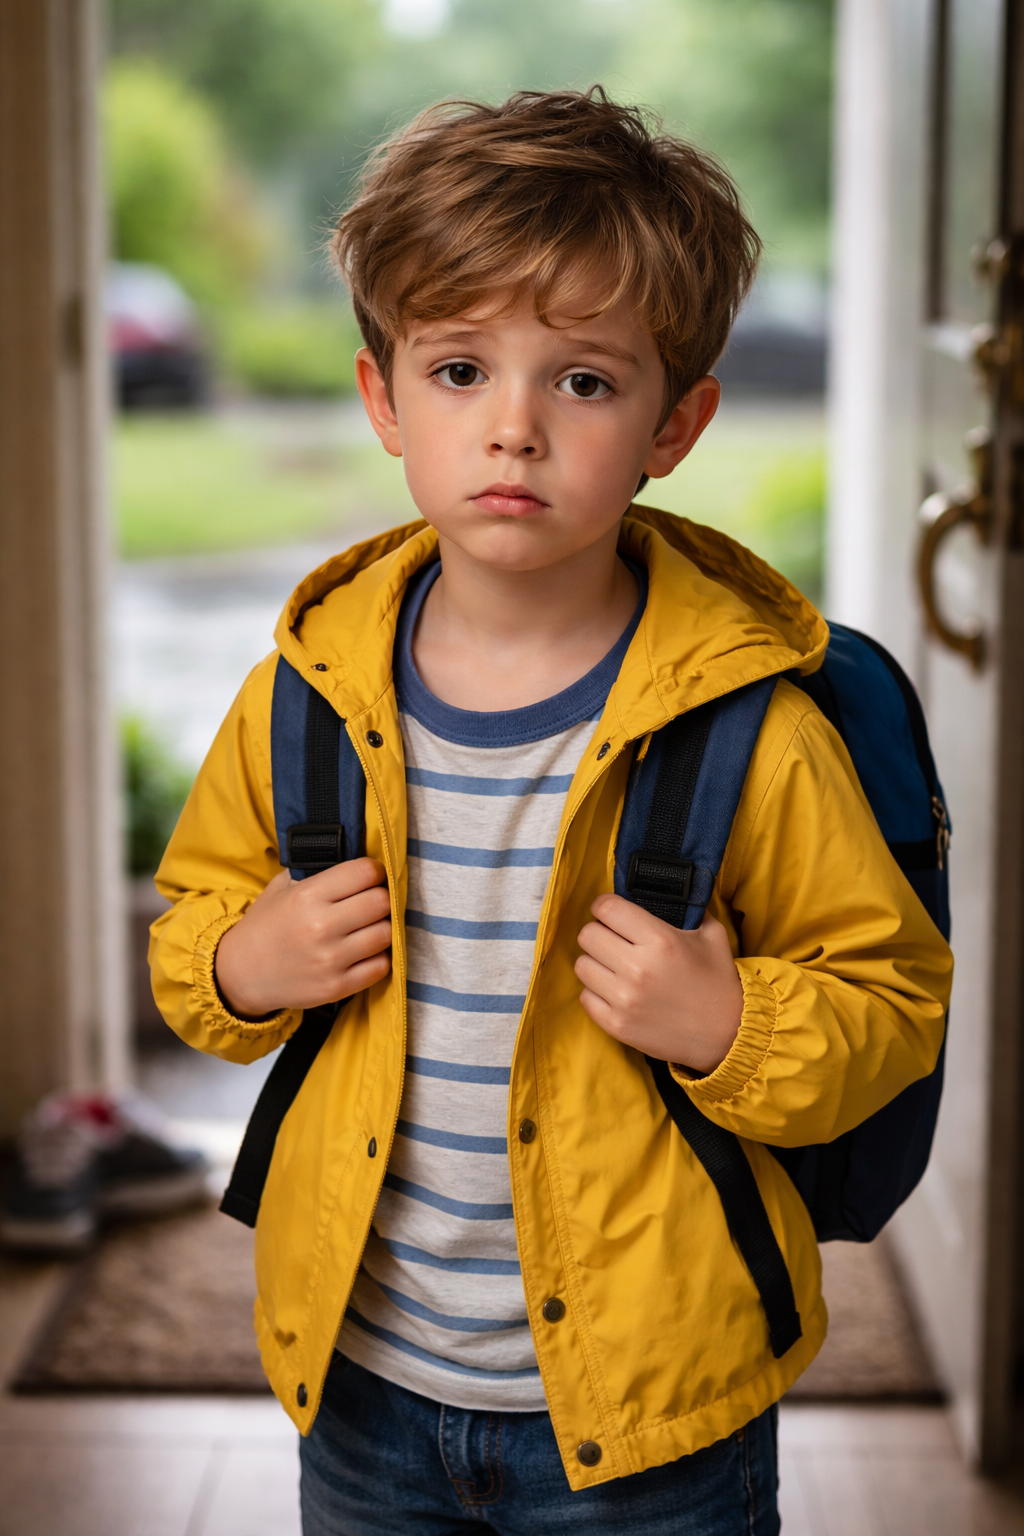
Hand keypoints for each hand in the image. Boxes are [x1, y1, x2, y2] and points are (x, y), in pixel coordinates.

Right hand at [215, 858, 391, 1018]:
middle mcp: (320, 926)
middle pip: (381, 902)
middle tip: (371, 902)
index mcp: (307, 896)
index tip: (369, 877)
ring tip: (368, 927)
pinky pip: (380, 966)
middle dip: (381, 898)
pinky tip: (364, 952)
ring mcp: (330, 960)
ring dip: (382, 928)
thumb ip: (316, 869)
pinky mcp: (336, 987)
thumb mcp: (281, 887)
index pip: (364, 872)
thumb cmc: (266, 925)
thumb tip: (355, 855)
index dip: (373, 871)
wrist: (241, 974)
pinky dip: (378, 958)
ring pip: (386, 934)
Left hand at [575, 894, 742, 1073]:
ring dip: (595, 962)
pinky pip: (585, 997)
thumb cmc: (718, 983)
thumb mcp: (712, 936)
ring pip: (582, 965)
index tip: (609, 911)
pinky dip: (596, 992)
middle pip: (587, 935)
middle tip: (612, 939)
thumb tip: (665, 891)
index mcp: (660, 941)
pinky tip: (615, 990)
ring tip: (613, 966)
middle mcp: (637, 968)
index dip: (604, 905)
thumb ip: (688, 909)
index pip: (607, 908)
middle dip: (598, 932)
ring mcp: (624, 999)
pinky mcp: (617, 1025)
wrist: (728, 1036)